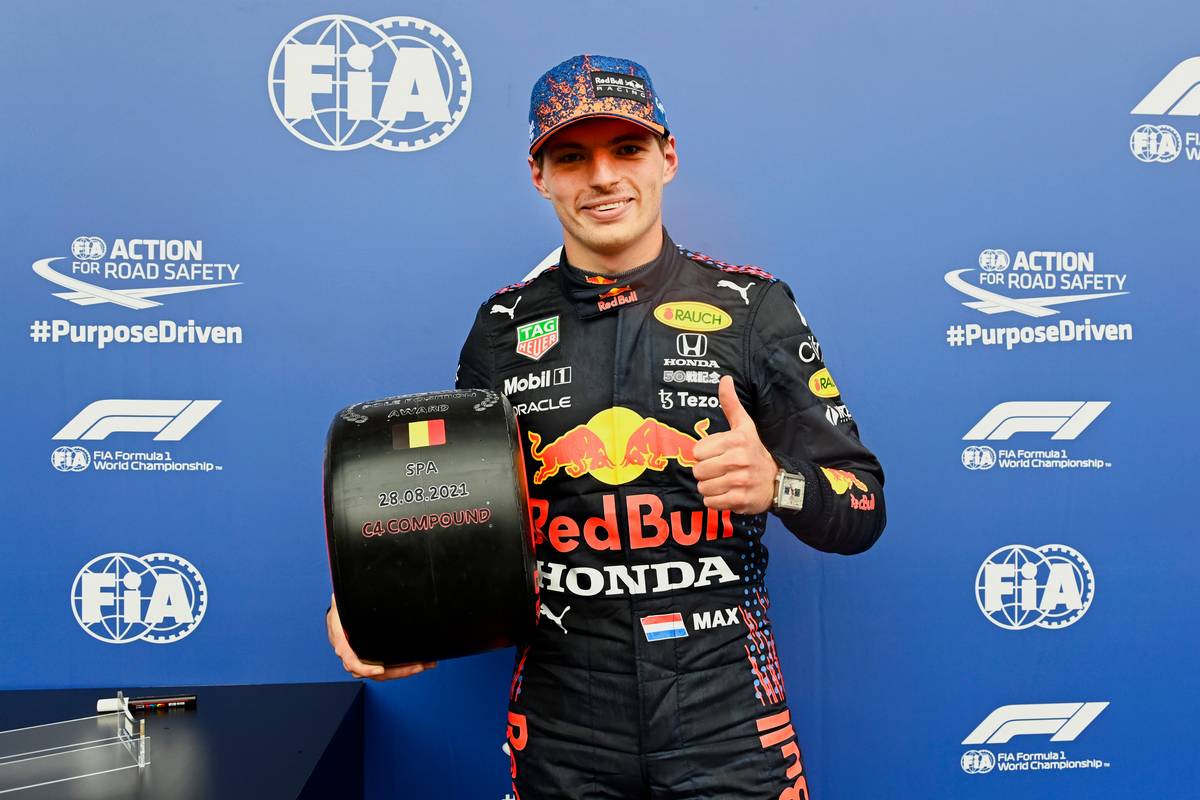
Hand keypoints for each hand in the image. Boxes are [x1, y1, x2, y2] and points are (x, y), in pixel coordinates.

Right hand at [326, 594, 435, 679]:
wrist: (339, 613)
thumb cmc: (341, 609)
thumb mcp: (341, 602)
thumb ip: (350, 598)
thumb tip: (362, 585)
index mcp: (343, 643)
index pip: (352, 662)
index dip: (365, 669)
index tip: (380, 669)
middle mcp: (352, 655)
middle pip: (375, 672)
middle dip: (399, 671)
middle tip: (419, 665)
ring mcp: (362, 658)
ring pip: (383, 673)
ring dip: (404, 670)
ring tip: (425, 664)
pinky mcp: (372, 658)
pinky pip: (386, 668)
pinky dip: (401, 667)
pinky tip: (416, 662)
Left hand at [692, 375, 777, 513]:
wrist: (777, 481)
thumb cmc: (754, 451)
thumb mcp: (744, 426)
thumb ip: (731, 404)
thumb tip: (724, 379)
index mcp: (735, 440)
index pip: (697, 452)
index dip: (704, 455)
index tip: (717, 455)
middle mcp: (738, 459)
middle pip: (698, 471)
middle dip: (705, 473)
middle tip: (720, 471)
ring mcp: (739, 481)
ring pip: (703, 488)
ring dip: (710, 488)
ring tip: (724, 482)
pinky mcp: (739, 500)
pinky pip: (711, 503)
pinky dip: (716, 501)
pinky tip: (728, 494)